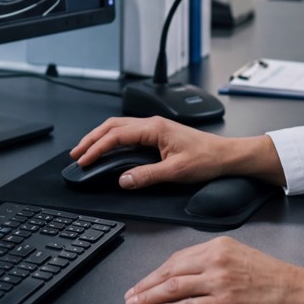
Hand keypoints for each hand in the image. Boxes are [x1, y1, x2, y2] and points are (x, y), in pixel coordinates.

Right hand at [69, 116, 282, 188]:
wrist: (227, 155)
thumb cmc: (207, 159)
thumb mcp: (176, 172)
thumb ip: (147, 176)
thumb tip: (124, 180)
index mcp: (154, 128)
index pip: (116, 135)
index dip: (97, 148)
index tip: (84, 160)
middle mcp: (153, 124)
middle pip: (113, 126)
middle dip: (92, 139)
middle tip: (76, 153)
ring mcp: (155, 128)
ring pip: (120, 127)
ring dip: (101, 138)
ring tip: (87, 150)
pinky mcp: (158, 134)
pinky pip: (129, 133)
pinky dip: (113, 140)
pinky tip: (110, 149)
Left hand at [125, 236, 303, 303]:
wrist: (301, 293)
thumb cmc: (276, 278)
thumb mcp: (242, 256)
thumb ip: (215, 261)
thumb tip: (188, 274)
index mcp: (220, 245)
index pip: (177, 258)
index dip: (155, 272)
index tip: (143, 281)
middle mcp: (217, 260)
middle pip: (170, 271)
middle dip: (145, 284)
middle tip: (130, 295)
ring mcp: (220, 282)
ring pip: (174, 288)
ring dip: (149, 297)